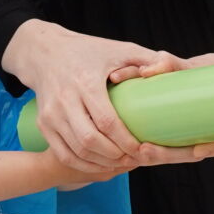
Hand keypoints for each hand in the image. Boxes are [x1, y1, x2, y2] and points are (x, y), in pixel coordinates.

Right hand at [5, 21, 176, 170]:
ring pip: (77, 151)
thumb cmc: (88, 51)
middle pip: (90, 140)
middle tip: (134, 159)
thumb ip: (146, 59)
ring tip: (121, 163)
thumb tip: (169, 71)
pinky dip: (83, 164)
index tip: (142, 147)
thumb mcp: (119, 48)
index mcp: (85, 82)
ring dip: (101, 162)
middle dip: (115, 155)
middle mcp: (64, 100)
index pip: (106, 121)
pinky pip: (64, 154)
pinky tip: (101, 164)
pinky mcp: (44, 124)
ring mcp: (51, 114)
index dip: (125, 140)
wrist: (45, 53)